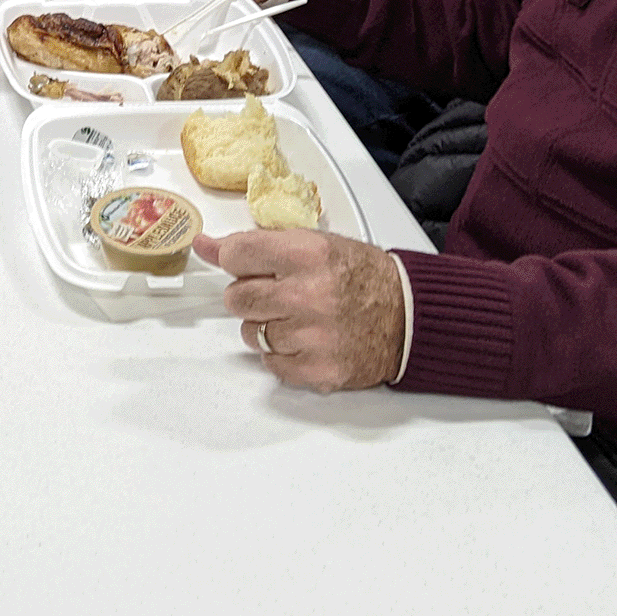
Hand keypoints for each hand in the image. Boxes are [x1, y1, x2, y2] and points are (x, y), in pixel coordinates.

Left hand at [192, 229, 403, 392]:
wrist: (409, 315)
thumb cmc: (362, 277)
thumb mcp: (314, 244)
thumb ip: (259, 245)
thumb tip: (206, 245)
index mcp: (308, 255)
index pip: (237, 255)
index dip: (232, 259)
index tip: (235, 262)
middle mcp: (309, 295)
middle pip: (237, 299)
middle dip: (249, 295)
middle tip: (274, 293)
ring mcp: (314, 337)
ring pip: (252, 334)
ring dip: (266, 326)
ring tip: (297, 317)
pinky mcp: (319, 370)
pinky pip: (271, 364)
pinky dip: (282, 354)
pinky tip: (305, 340)